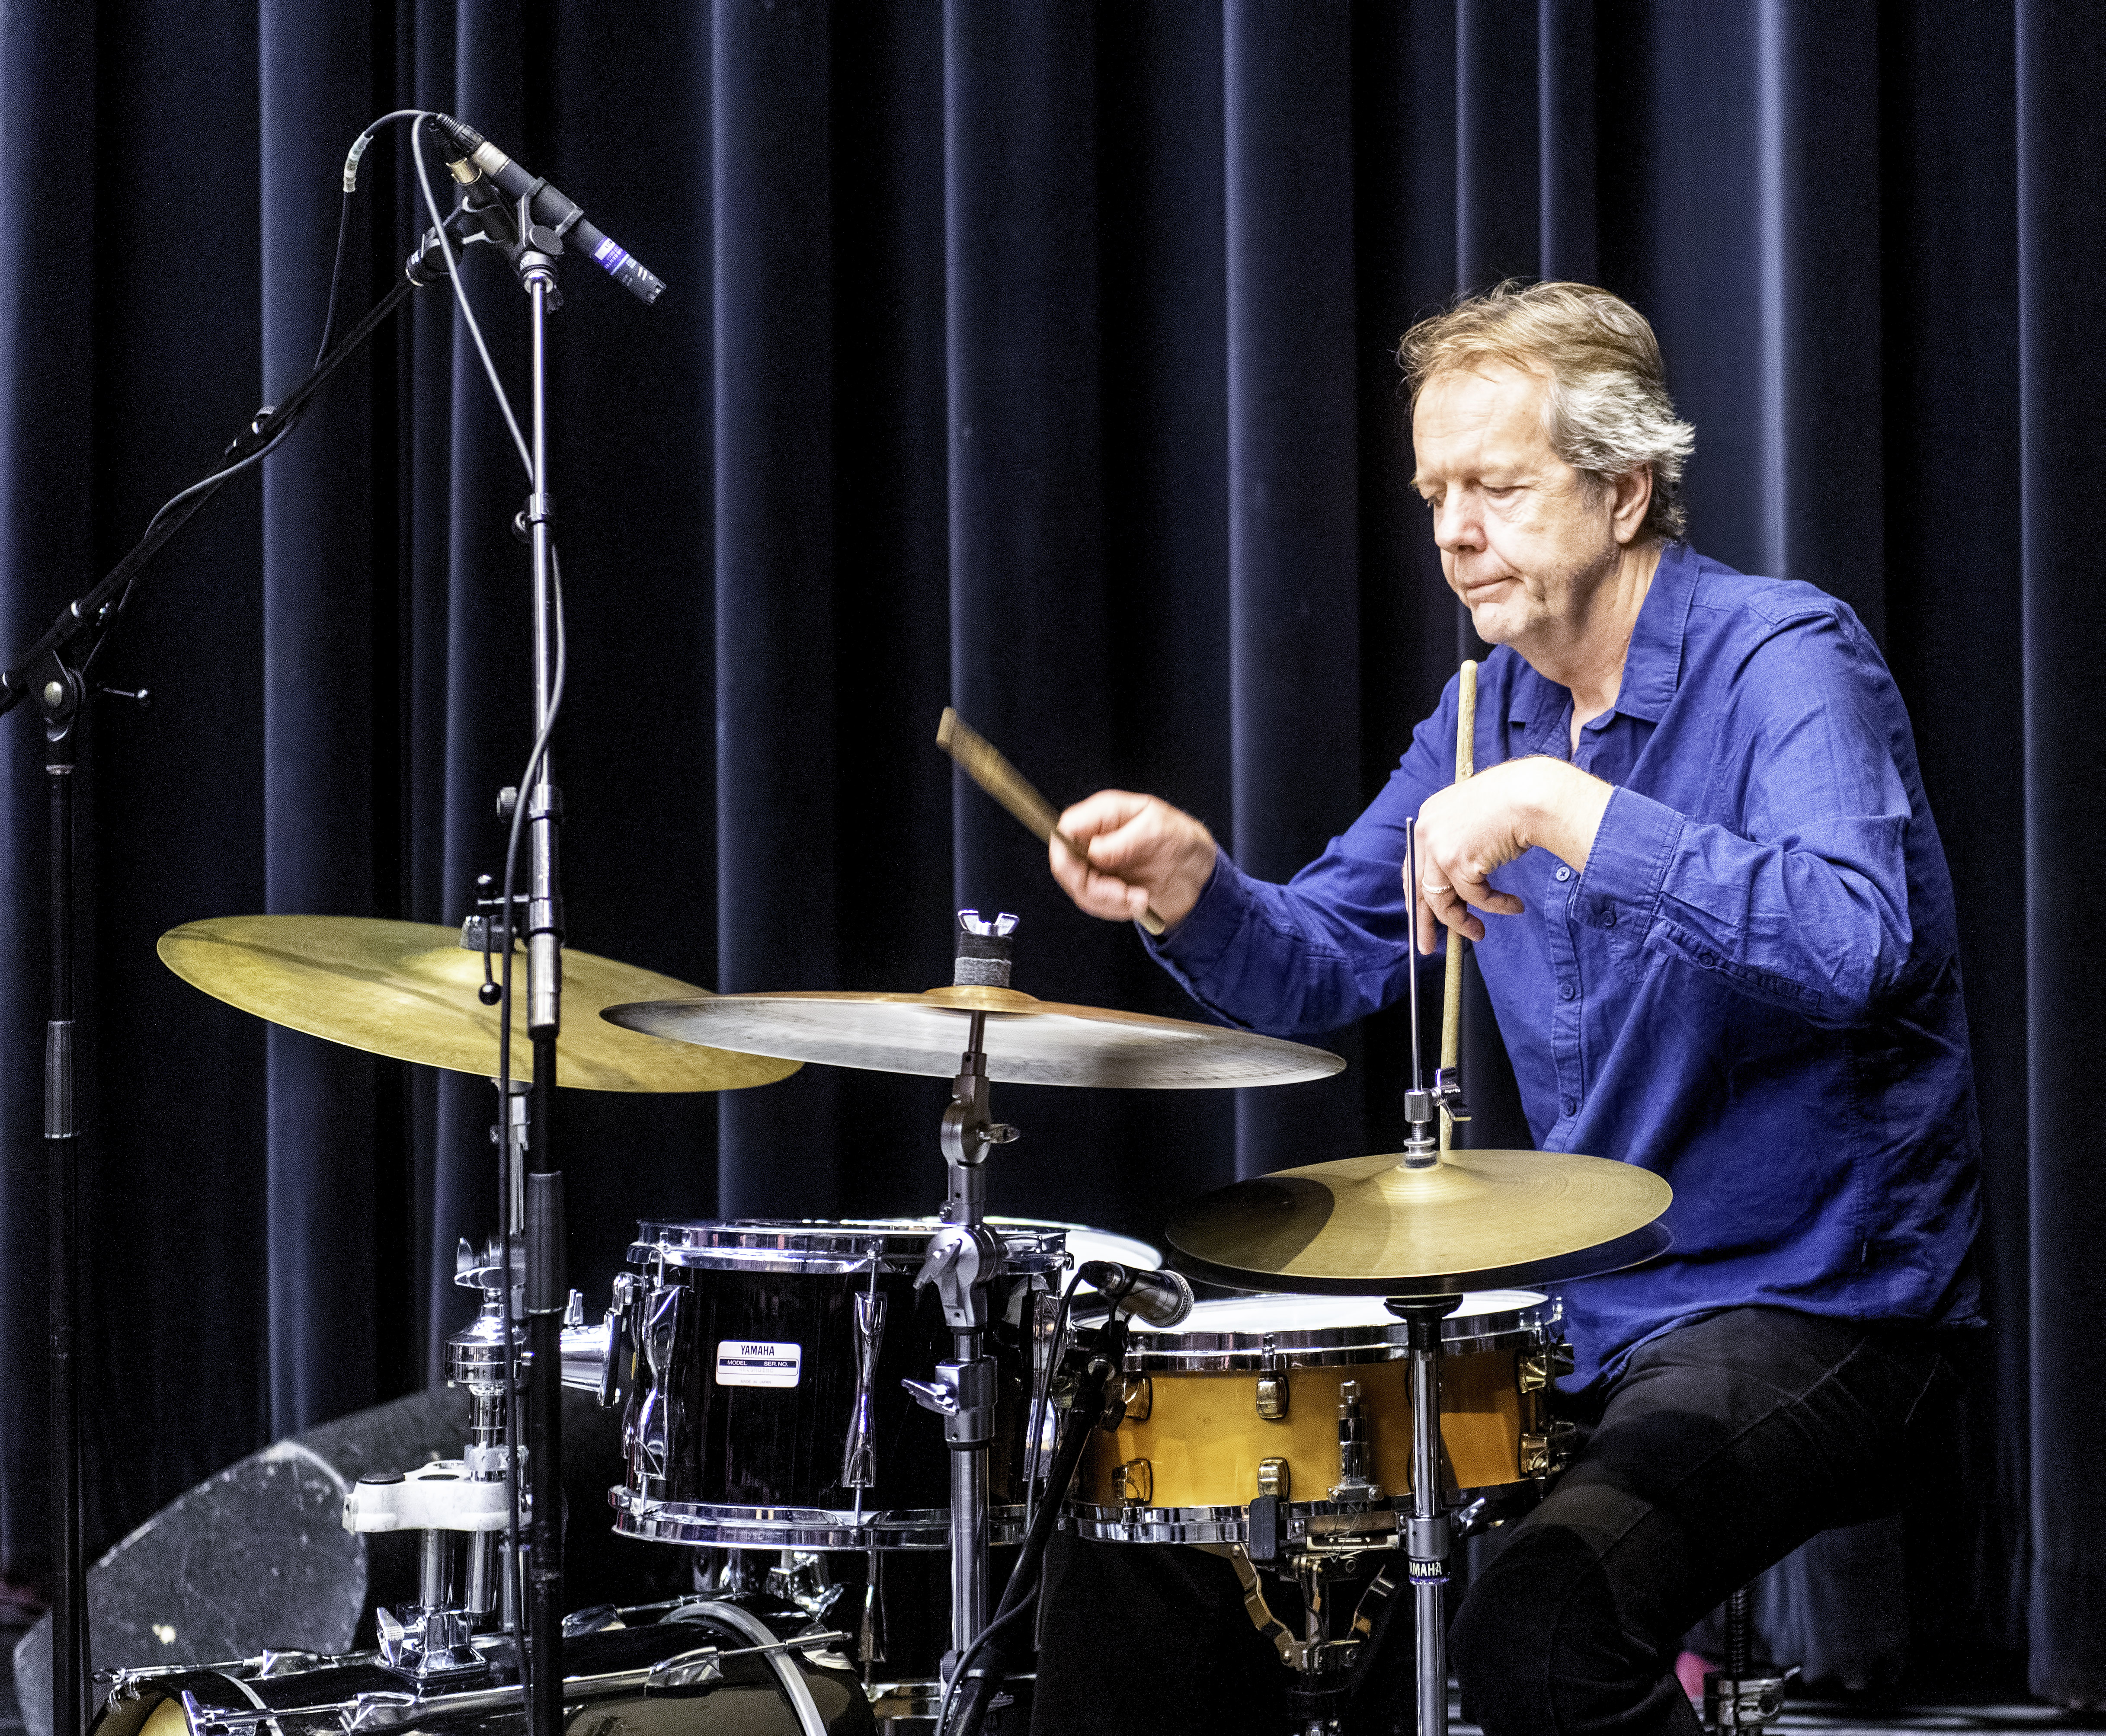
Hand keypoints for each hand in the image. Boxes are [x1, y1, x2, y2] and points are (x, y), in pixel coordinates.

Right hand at [1049, 791, 1218, 928]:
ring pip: (1079, 888)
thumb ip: (1125, 840)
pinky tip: (1140, 903)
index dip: (1067, 849)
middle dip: (1094, 886)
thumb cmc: (1181, 840)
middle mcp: (1094, 838)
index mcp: (1104, 814)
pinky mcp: (1102, 887)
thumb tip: (1094, 851)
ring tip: (1141, 899)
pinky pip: (1094, 904)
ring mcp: (1095, 865)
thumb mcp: (1159, 830)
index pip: (1066, 827)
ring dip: (1110, 901)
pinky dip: (1116, 909)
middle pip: (1065, 864)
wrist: (1198, 872)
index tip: (1090, 869)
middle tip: (1124, 893)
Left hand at [1411, 757, 1613, 950]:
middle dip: (1425, 921)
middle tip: (1428, 946)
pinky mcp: (1457, 861)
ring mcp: (1438, 847)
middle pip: (1419, 887)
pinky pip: (1475, 898)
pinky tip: (1513, 906)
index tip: (1424, 916)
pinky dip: (1495, 906)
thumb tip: (1457, 887)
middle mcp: (1426, 831)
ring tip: (1479, 934)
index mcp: (1429, 817)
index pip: (1415, 865)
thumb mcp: (1476, 822)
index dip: (1418, 895)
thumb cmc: (1514, 804)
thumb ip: (1460, 845)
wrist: (1533, 794)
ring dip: (1462, 923)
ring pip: (1441, 900)